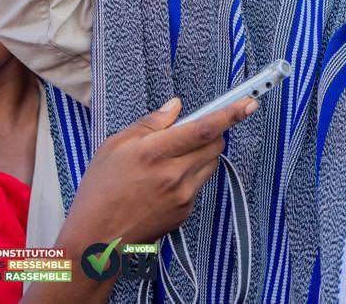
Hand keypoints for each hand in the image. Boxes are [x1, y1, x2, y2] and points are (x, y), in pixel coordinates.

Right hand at [59, 95, 256, 246]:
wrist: (96, 241)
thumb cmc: (100, 191)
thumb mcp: (114, 147)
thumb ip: (150, 124)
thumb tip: (175, 107)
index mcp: (155, 153)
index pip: (203, 129)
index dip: (229, 114)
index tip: (249, 104)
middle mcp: (174, 175)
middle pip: (215, 145)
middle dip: (212, 132)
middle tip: (191, 133)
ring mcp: (183, 196)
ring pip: (210, 164)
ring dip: (201, 155)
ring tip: (169, 162)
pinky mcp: (185, 212)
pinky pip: (199, 185)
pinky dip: (190, 177)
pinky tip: (163, 185)